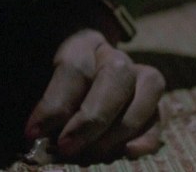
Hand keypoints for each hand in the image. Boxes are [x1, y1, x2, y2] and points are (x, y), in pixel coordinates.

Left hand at [24, 29, 164, 161]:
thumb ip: (42, 100)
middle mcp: (114, 55)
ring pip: (147, 89)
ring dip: (121, 128)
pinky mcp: (153, 100)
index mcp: (81, 42)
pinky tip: (129, 152)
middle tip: (67, 146)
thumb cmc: (48, 79)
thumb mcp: (36, 79)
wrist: (73, 73)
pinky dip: (148, 135)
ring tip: (93, 153)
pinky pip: (161, 112)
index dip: (54, 103)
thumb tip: (36, 132)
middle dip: (92, 117)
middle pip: (116, 74)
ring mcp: (138, 74)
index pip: (74, 67)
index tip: (34, 132)